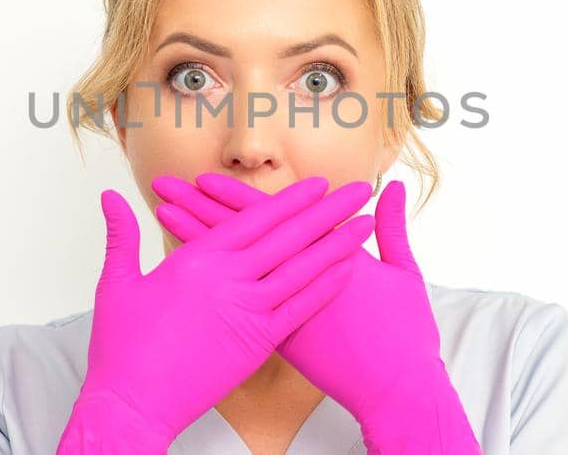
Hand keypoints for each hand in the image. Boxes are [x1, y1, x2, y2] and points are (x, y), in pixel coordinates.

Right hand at [57, 177, 375, 453]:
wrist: (132, 404)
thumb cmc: (121, 349)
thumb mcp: (117, 283)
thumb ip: (122, 235)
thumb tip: (110, 197)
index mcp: (196, 260)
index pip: (252, 218)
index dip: (289, 199)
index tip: (316, 184)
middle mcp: (228, 279)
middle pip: (288, 235)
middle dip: (327, 210)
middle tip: (356, 190)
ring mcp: (247, 310)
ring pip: (302, 267)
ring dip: (337, 243)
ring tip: (366, 224)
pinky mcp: (259, 342)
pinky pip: (300, 308)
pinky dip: (326, 287)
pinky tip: (348, 272)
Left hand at [151, 174, 479, 454]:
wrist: (398, 389)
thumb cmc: (405, 334)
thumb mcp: (403, 274)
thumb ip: (394, 229)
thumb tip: (392, 191)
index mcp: (321, 255)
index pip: (267, 218)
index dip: (233, 196)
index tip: (202, 177)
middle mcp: (292, 280)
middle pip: (233, 236)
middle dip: (198, 207)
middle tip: (164, 185)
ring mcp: (279, 312)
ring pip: (225, 269)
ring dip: (193, 241)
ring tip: (162, 217)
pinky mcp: (275, 341)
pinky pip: (229, 309)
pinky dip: (206, 289)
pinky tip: (183, 275)